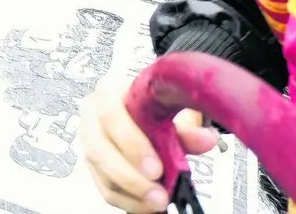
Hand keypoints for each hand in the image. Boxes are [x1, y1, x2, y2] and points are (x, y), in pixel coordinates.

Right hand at [79, 75, 219, 212]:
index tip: (156, 168)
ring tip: (159, 203)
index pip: (111, 115)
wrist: (144, 113)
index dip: (132, 143)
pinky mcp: (95, 166)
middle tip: (159, 194)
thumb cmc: (154, 107)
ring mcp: (90, 143)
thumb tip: (205, 139)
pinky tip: (148, 206)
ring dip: (132, 194)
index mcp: (108, 93)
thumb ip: (187, 124)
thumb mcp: (172, 109)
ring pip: (102, 174)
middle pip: (100, 150)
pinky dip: (128, 201)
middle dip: (131, 177)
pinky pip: (106, 189)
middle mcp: (92, 117)